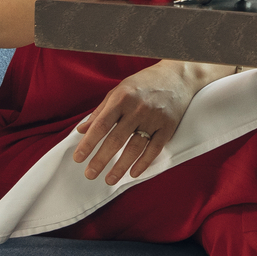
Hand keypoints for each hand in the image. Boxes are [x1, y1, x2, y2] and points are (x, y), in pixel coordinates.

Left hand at [71, 60, 198, 184]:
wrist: (177, 75)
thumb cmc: (144, 83)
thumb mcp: (119, 90)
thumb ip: (101, 111)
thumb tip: (82, 130)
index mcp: (122, 98)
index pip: (101, 125)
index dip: (88, 143)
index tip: (78, 158)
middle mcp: (138, 108)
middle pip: (116, 139)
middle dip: (101, 159)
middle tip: (90, 174)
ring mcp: (154, 118)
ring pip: (135, 147)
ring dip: (121, 166)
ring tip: (109, 180)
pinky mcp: (168, 126)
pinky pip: (155, 148)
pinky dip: (143, 162)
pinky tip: (133, 173)